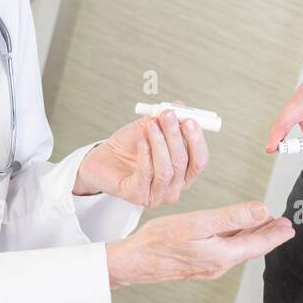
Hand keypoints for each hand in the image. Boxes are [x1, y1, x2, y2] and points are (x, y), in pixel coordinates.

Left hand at [76, 102, 207, 208]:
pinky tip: (141, 139)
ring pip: (166, 170)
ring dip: (159, 143)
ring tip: (150, 125)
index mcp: (184, 172)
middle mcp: (174, 187)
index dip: (197, 140)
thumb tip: (181, 106)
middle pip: (182, 163)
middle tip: (168, 115)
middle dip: (175, 136)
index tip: (190, 120)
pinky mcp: (138, 196)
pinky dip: (145, 153)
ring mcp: (157, 195)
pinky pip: (146, 174)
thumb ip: (167, 119)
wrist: (103, 159)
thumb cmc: (131, 146)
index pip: (200, 160)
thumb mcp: (151, 127)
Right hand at [105, 201, 294, 288]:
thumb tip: (262, 211)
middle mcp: (218, 265)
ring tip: (264, 226)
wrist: (133, 262)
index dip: (275, 234)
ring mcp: (206, 266)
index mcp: (223, 256)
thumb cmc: (160, 241)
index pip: (258, 244)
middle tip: (283, 225)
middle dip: (268, 235)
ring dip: (252, 236)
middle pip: (250, 247)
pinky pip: (224, 250)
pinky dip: (235, 239)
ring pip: (237, 249)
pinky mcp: (196, 264)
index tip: (289, 226)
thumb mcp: (200, 223)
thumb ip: (233, 217)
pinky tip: (233, 232)